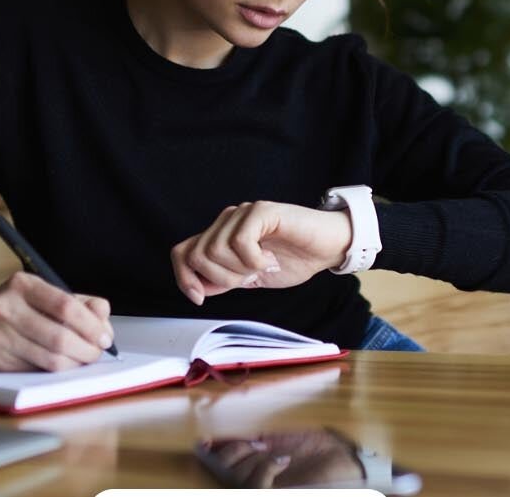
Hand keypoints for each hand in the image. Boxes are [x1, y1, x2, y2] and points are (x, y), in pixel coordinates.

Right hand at [0, 271, 113, 371]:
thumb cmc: (21, 307)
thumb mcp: (47, 294)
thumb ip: (80, 303)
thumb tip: (103, 319)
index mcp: (23, 284)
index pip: (65, 306)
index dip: (91, 325)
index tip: (105, 337)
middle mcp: (6, 308)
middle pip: (59, 337)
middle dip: (87, 350)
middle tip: (97, 353)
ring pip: (50, 360)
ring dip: (75, 364)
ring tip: (83, 360)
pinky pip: (36, 371)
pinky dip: (56, 371)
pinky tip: (61, 364)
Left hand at [170, 200, 352, 304]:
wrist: (328, 247)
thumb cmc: (294, 259)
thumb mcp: (251, 278)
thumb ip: (224, 280)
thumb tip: (197, 288)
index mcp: (221, 236)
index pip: (182, 252)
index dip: (183, 278)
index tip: (199, 298)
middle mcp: (227, 221)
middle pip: (197, 255)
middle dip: (222, 278)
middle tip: (250, 278)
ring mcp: (243, 213)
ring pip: (216, 249)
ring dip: (240, 269)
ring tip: (263, 266)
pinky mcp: (262, 211)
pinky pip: (240, 241)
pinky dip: (254, 260)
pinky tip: (270, 260)